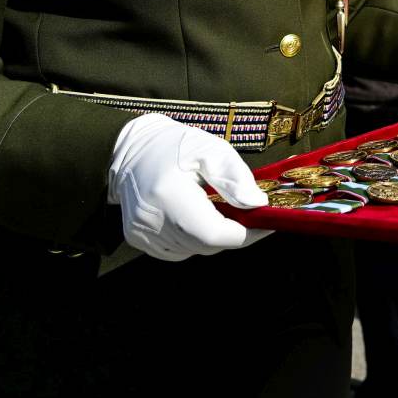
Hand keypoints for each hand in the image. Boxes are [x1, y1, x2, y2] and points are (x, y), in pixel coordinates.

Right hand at [106, 114, 270, 261]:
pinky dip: (193, 239)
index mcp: (169, 194)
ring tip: (216, 208)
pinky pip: (177, 251)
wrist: (131, 150)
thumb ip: (236, 178)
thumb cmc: (176, 146)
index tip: (265, 223)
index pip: (212, 233)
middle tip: (246, 213)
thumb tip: (258, 204)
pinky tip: (194, 216)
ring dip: (212, 236)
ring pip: (193, 250)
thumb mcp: (212, 150)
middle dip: (232, 233)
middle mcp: (150, 219)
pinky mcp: (137, 238)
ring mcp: (140, 232)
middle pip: (205, 245)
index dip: (244, 234)